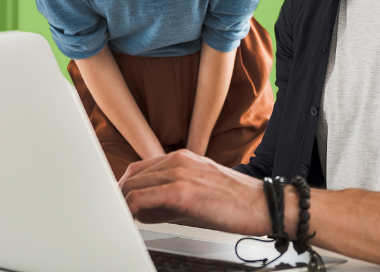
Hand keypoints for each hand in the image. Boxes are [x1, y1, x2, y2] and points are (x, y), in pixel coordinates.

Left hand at [118, 149, 269, 235]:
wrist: (264, 204)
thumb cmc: (236, 202)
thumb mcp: (197, 194)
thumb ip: (168, 201)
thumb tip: (143, 212)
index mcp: (182, 158)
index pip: (140, 169)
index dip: (125, 187)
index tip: (119, 203)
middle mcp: (178, 160)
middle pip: (133, 175)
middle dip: (120, 196)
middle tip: (115, 214)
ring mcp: (179, 173)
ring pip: (134, 185)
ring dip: (123, 203)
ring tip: (121, 219)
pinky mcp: (182, 191)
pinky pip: (143, 198)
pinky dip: (131, 209)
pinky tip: (132, 220)